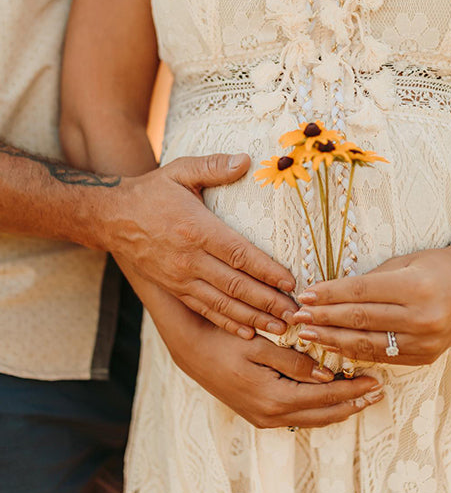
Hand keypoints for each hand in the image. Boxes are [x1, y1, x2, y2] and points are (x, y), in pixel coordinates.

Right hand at [104, 153, 297, 338]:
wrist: (111, 218)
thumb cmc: (152, 191)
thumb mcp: (180, 170)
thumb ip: (213, 166)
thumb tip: (246, 160)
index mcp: (197, 229)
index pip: (239, 254)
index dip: (266, 270)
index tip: (290, 282)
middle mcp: (190, 259)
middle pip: (236, 285)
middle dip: (268, 301)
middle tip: (296, 314)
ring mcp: (181, 278)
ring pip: (222, 304)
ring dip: (253, 317)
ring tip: (280, 328)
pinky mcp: (175, 289)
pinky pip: (204, 310)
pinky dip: (227, 323)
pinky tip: (248, 332)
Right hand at [142, 283, 384, 429]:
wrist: (192, 352)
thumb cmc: (225, 341)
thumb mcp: (261, 344)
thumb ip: (294, 360)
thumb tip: (326, 372)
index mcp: (274, 398)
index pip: (325, 396)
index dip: (352, 388)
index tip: (375, 379)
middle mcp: (270, 415)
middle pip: (323, 414)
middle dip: (353, 402)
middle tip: (378, 391)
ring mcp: (264, 418)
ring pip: (312, 418)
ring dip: (340, 408)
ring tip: (363, 397)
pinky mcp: (259, 414)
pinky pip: (299, 416)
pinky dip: (320, 409)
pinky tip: (332, 399)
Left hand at [290, 245, 450, 365]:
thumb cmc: (435, 266)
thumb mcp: (403, 263)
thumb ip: (369, 281)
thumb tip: (328, 294)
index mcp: (414, 287)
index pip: (360, 292)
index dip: (329, 295)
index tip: (306, 296)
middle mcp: (421, 317)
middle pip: (360, 320)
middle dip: (325, 319)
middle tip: (298, 318)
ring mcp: (425, 341)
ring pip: (368, 344)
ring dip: (333, 340)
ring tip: (309, 335)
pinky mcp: (426, 357)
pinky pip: (383, 357)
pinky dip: (356, 352)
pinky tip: (335, 346)